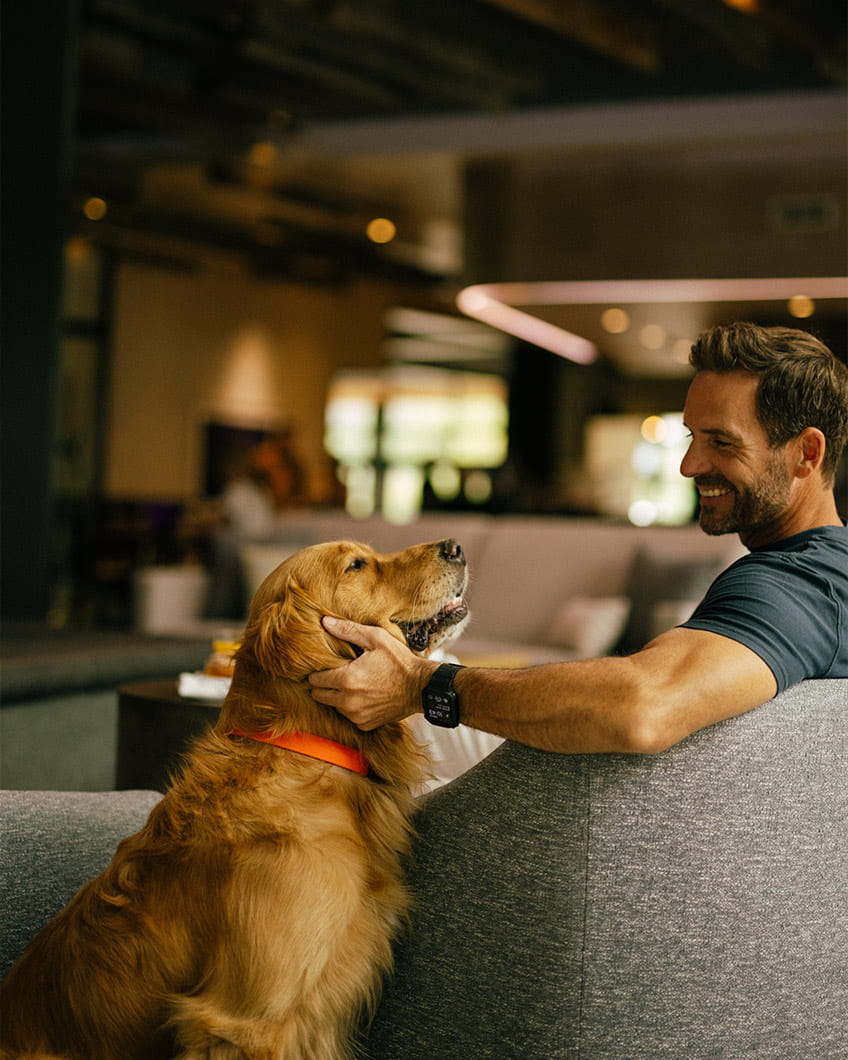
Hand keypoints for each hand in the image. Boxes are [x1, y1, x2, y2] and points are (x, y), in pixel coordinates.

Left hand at [308, 617, 435, 729]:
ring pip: (334, 706)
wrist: (421, 687)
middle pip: (319, 696)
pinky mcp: (365, 724)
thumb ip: (348, 630)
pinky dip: (353, 707)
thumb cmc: (399, 661)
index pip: (314, 680)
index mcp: (346, 679)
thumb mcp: (376, 638)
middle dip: (324, 685)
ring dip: (338, 696)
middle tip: (337, 674)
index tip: (327, 666)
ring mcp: (356, 716)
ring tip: (354, 684)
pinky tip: (365, 695)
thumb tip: (325, 622)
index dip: (318, 672)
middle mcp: (347, 702)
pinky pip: (349, 716)